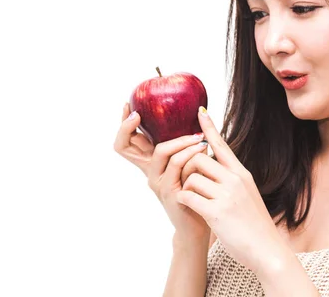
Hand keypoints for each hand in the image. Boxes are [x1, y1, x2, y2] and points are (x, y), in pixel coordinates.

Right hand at [113, 102, 211, 240]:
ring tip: (199, 136)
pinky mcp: (170, 192)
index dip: (124, 124)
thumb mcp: (191, 164)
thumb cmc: (199, 189)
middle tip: (141, 114)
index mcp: (152, 164)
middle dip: (129, 126)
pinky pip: (178, 166)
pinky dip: (191, 154)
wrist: (201, 222)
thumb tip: (199, 114)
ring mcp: (157, 182)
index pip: (127, 142)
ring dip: (181, 139)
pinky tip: (204, 149)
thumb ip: (187, 145)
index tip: (128, 105)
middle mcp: (149, 172)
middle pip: (126, 145)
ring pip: (161, 151)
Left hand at [176, 107, 289, 275]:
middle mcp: (235, 180)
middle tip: (189, 183)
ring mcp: (226, 195)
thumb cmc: (255, 224)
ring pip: (192, 178)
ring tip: (197, 202)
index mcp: (242, 174)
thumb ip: (232, 180)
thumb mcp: (248, 194)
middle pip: (199, 158)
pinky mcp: (216, 212)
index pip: (222, 145)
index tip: (200, 111)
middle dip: (189, 169)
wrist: (267, 249)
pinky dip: (184, 201)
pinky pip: (188, 197)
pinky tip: (190, 209)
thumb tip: (214, 167)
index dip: (209, 128)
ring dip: (188, 189)